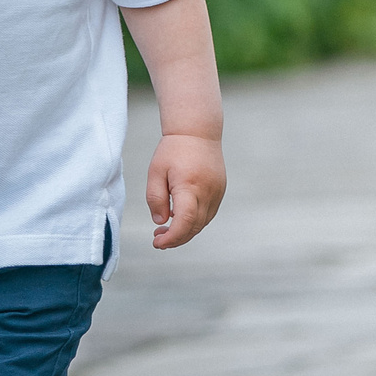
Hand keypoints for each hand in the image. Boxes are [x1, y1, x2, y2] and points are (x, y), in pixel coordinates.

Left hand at [146, 132, 224, 248]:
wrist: (198, 132)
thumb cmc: (173, 150)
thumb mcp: (156, 172)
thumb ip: (156, 199)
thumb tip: (161, 222)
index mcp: (190, 186)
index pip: (185, 221)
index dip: (172, 237)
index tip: (157, 243)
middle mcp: (208, 192)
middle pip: (194, 227)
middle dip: (176, 239)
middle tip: (157, 239)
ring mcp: (217, 193)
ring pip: (202, 223)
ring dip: (185, 232)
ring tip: (165, 231)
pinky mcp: (220, 192)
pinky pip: (208, 214)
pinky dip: (194, 221)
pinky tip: (179, 217)